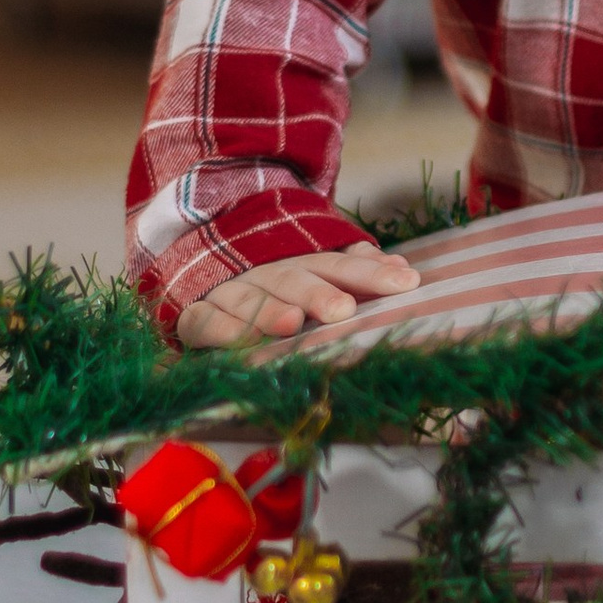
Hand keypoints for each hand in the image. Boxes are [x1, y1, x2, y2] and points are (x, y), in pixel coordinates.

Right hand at [175, 245, 418, 347]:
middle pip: (293, 277)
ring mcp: (228, 291)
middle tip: (343, 309)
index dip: (372, 274)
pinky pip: (203, 320)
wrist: (198, 266)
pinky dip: (221, 330)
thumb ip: (357, 270)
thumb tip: (405, 269)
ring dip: (269, 309)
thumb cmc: (275, 284)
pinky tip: (243, 341)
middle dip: (318, 292)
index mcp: (300, 261)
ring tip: (292, 323)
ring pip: (249, 297)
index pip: (340, 264)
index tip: (408, 283)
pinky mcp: (195, 313)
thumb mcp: (315, 270)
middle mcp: (265, 272)